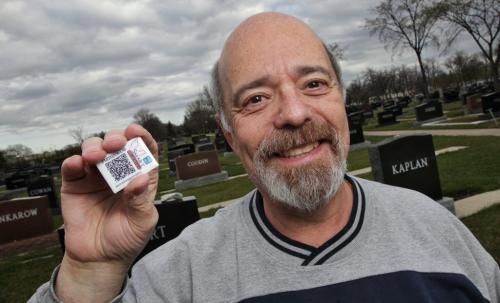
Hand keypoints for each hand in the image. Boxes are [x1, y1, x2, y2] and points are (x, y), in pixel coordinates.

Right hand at [56, 124, 158, 301]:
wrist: (99, 259)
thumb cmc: (125, 239)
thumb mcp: (141, 222)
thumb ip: (140, 201)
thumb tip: (139, 179)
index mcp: (140, 178)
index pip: (144, 152)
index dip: (141, 138)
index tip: (135, 130)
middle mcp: (118, 173)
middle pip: (117, 145)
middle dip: (116, 138)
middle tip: (115, 143)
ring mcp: (96, 177)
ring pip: (94, 149)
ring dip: (95, 146)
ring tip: (97, 156)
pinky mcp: (75, 184)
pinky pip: (72, 167)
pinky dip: (74, 161)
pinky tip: (79, 164)